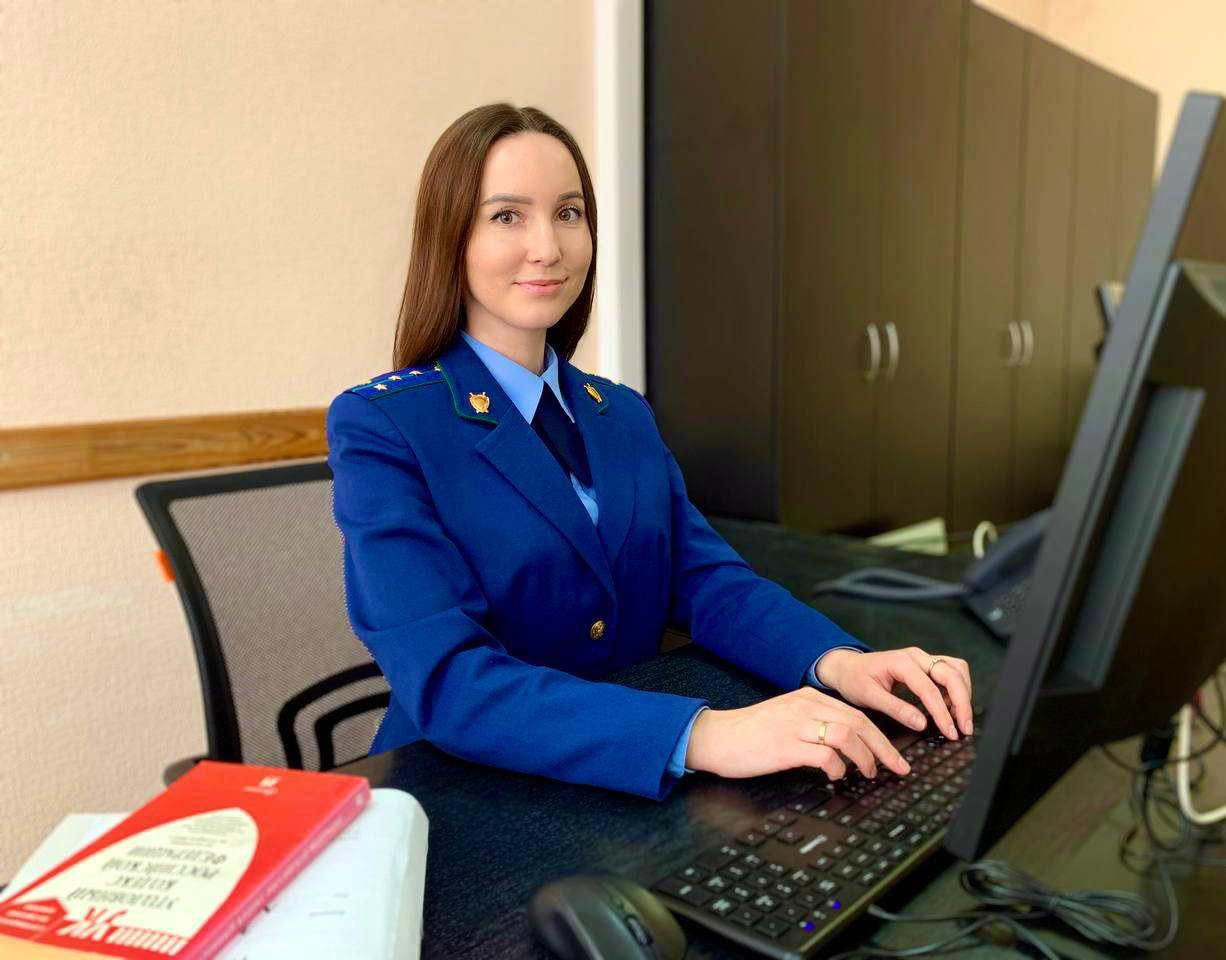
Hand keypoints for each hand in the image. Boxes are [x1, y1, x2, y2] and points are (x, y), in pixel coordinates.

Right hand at [684, 687, 911, 781]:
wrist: (716, 737)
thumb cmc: (749, 733)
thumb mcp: (786, 718)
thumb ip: (814, 724)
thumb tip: (846, 747)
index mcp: (808, 698)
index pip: (856, 713)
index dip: (881, 736)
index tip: (895, 755)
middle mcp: (805, 707)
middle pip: (859, 723)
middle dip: (884, 748)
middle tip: (898, 768)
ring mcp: (796, 725)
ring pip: (847, 735)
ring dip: (865, 757)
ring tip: (868, 774)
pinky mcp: (786, 745)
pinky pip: (825, 755)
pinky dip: (838, 767)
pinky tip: (836, 776)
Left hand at [815, 647, 973, 740]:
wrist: (846, 666)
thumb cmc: (854, 679)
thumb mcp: (869, 696)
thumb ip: (896, 709)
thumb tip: (921, 724)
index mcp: (901, 662)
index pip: (930, 688)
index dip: (943, 712)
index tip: (950, 732)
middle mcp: (916, 656)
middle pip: (952, 674)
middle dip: (963, 702)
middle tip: (964, 728)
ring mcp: (923, 658)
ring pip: (956, 669)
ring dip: (963, 693)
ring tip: (960, 719)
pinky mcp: (926, 664)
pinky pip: (951, 671)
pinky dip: (957, 689)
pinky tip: (951, 708)